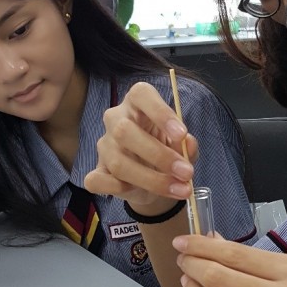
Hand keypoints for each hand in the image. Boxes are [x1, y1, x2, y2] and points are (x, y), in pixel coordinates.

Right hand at [84, 82, 198, 210]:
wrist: (152, 181)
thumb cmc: (166, 150)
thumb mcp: (182, 146)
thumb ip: (186, 144)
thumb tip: (189, 144)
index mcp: (137, 103)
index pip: (141, 95)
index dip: (160, 112)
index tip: (182, 134)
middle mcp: (116, 119)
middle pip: (125, 131)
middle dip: (159, 155)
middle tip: (186, 172)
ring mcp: (104, 146)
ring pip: (117, 162)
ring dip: (152, 180)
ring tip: (181, 190)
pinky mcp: (96, 171)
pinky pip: (96, 180)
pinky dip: (116, 189)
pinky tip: (137, 192)